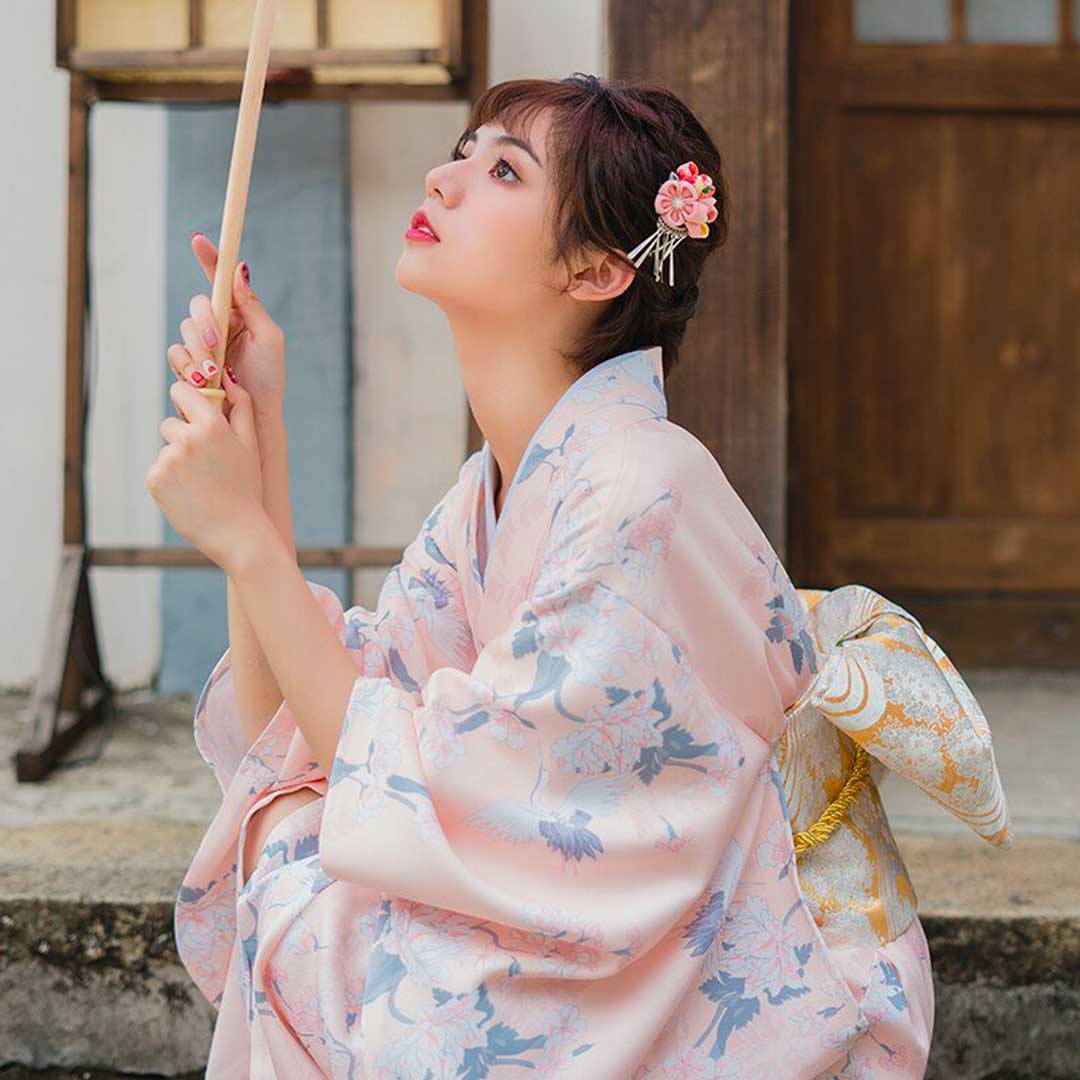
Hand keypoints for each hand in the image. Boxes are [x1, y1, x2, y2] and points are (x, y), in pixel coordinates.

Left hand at [146, 367, 268, 575]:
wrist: (237, 532)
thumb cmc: (246, 488)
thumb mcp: (251, 446)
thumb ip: (242, 409)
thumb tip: (230, 382)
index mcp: (212, 424)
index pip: (181, 391)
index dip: (186, 401)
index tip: (192, 412)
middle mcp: (186, 437)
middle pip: (171, 424)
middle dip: (184, 438)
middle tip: (206, 465)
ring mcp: (167, 458)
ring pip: (166, 450)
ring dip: (177, 462)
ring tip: (200, 484)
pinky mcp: (154, 479)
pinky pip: (158, 470)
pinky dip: (169, 481)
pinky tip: (189, 494)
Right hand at [169, 233, 285, 417]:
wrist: (254, 415)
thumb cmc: (268, 377)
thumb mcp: (269, 338)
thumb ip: (252, 305)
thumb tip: (238, 269)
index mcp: (238, 315)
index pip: (219, 281)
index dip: (208, 258)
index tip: (198, 239)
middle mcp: (218, 326)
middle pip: (197, 307)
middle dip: (204, 324)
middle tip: (217, 343)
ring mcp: (201, 346)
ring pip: (184, 331)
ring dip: (198, 350)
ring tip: (215, 372)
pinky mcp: (190, 366)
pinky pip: (176, 355)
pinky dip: (187, 366)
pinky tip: (203, 380)